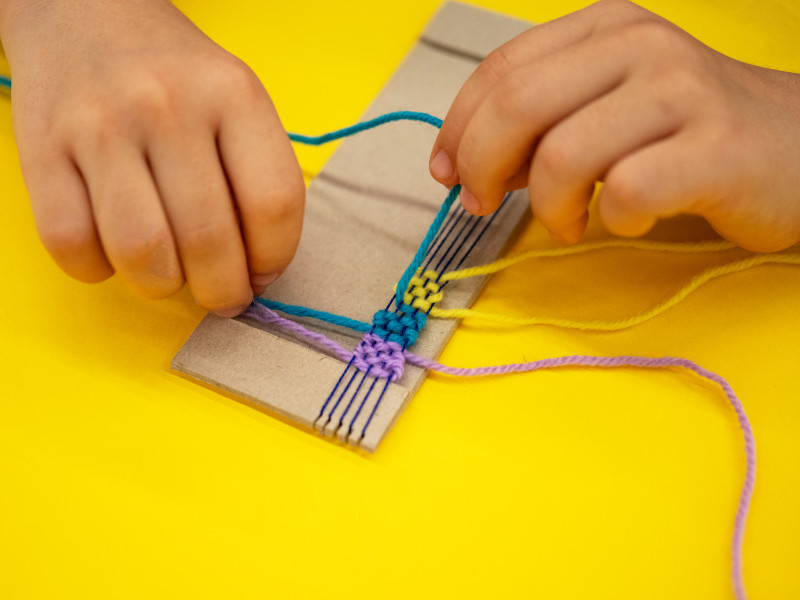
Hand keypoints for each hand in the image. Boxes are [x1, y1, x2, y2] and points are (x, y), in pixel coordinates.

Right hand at [0, 0, 303, 315]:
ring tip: (170, 275)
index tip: (262, 275)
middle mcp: (166, 105)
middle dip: (222, 291)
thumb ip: (256, 175)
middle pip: (209, 239)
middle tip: (221, 297)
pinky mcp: (41, 151)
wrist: (85, 12)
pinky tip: (114, 251)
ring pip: (141, 252)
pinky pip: (72, 245)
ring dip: (162, 285)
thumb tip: (257, 270)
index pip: (274, 204)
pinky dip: (98, 268)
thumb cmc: (175, 75)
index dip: (274, 259)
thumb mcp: (237, 99)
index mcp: (232, 93)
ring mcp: (99, 126)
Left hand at [429, 0, 799, 251]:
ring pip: (563, 155)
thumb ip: (541, 122)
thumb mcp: (608, 106)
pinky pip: (626, 191)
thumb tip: (466, 162)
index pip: (500, 71)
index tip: (446, 172)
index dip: (457, 128)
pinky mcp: (715, 147)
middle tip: (485, 204)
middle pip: (516, 106)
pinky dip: (612, 220)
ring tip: (568, 223)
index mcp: (606, 29)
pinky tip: (627, 219)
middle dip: (481, 166)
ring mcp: (682, 92)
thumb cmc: (689, 132)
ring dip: (549, 207)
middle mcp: (641, 46)